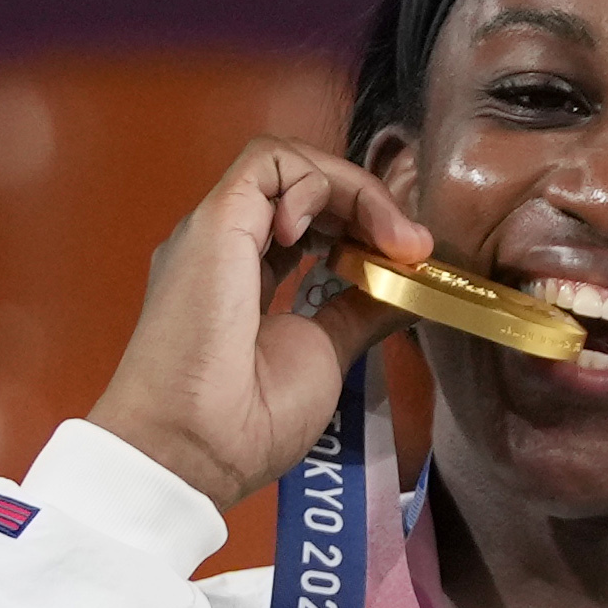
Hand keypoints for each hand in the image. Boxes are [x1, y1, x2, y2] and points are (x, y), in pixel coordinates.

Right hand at [87, 138, 434, 524]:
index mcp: (247, 277)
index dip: (362, 226)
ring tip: (389, 238)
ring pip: (288, 162)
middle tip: (411, 246)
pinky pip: (269, 161)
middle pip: (304, 185)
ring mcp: (220, 229)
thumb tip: (408, 286)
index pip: (311, 221)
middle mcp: (230, 245)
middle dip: (368, 204)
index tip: (408, 261)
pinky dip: (314, 181)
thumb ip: (360, 311)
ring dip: (353, 190)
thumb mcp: (326, 353)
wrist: (196, 446)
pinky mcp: (217, 220)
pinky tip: (329, 234)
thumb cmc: (249, 420)